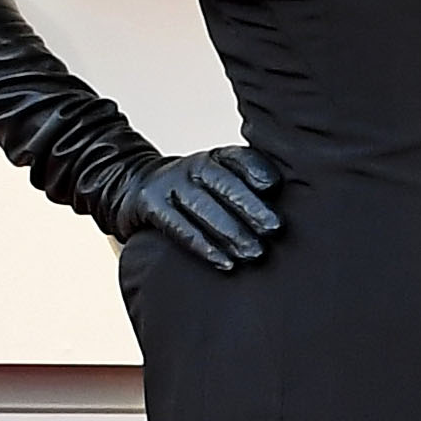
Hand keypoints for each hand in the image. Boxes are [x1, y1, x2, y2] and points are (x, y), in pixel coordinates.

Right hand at [115, 146, 281, 270]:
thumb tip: (284, 214)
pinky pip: (179, 227)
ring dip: (230, 231)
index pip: (237, 158)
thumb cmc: (193, 192)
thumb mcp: (216, 179)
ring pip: (202, 207)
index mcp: (214, 158)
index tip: (274, 186)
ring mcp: (170, 184)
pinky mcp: (151, 205)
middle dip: (250, 206)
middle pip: (223, 183)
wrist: (136, 187)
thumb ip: (246, 188)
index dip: (255, 169)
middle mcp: (193, 166)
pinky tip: (225, 262)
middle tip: (274, 228)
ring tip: (254, 253)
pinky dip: (203, 246)